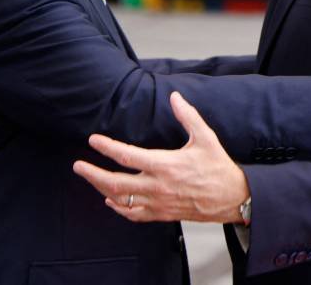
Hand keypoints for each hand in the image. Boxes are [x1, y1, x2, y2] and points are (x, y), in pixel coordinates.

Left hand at [72, 92, 249, 222]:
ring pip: (121, 200)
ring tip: (91, 178)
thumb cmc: (218, 168)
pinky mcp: (162, 214)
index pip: (127, 156)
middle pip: (115, 183)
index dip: (107, 147)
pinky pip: (133, 214)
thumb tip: (175, 97)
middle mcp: (158, 186)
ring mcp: (158, 203)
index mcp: (165, 165)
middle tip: (78, 166)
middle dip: (93, 174)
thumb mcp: (205, 137)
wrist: (232, 197)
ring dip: (102, 189)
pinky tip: (112, 200)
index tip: (94, 141)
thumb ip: (187, 116)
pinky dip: (119, 208)